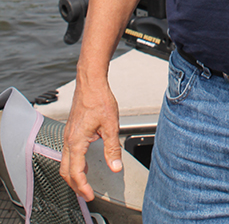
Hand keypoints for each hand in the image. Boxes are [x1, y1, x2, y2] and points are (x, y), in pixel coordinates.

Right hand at [60, 78, 121, 200]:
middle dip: (74, 185)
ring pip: (64, 162)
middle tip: (86, 194)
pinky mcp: (70, 130)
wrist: (90, 82)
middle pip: (65, 171)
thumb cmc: (99, 99)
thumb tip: (115, 167)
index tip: (89, 195)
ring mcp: (68, 135)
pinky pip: (67, 152)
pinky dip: (73, 163)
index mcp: (77, 141)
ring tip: (84, 182)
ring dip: (73, 175)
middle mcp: (68, 139)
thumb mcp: (110, 125)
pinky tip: (84, 162)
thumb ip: (112, 148)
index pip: (76, 172)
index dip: (82, 187)